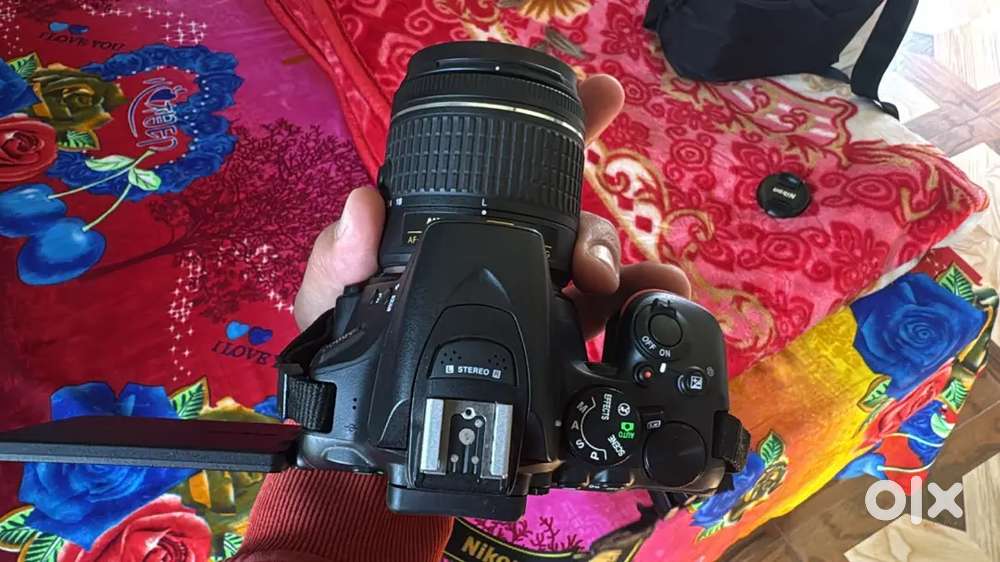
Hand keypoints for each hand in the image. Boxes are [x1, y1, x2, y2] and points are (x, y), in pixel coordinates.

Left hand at [294, 74, 689, 333]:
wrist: (369, 428)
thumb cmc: (347, 348)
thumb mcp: (335, 295)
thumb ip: (343, 254)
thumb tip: (363, 203)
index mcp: (460, 229)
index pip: (510, 172)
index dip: (557, 128)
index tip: (597, 93)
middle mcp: (506, 257)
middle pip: (568, 221)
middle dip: (595, 222)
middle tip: (589, 257)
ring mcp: (536, 302)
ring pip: (594, 270)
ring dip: (624, 269)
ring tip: (639, 285)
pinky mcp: (554, 347)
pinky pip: (602, 322)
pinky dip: (637, 309)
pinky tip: (658, 303)